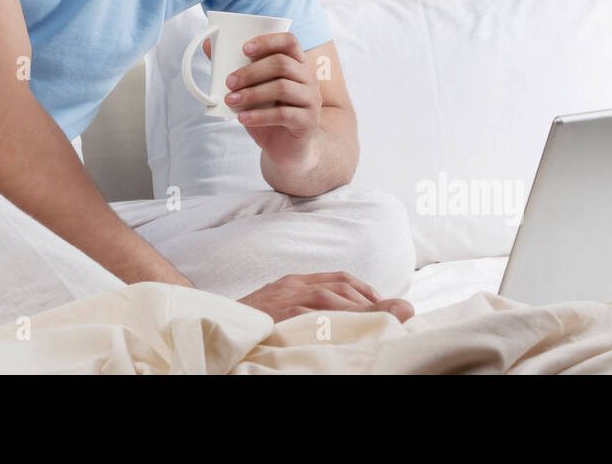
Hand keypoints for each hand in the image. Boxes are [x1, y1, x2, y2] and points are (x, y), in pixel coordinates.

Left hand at [203, 31, 321, 169]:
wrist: (286, 148)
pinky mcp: (309, 121)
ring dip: (252, 93)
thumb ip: (235, 69)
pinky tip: (243, 118)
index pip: (289, 41)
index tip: (244, 49)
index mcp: (297, 64)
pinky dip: (259, 116)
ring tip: (231, 101)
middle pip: (282, 64)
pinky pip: (283, 114)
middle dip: (251, 72)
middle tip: (229, 82)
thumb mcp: (251, 90)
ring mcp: (312, 99)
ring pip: (282, 88)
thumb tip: (208, 47)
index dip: (268, 41)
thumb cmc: (268, 113)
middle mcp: (308, 78)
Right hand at [235, 271, 415, 323]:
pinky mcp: (279, 315)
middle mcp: (292, 286)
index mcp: (294, 283)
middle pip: (341, 287)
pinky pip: (313, 317)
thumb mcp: (284, 311)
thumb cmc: (252, 324)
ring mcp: (285, 299)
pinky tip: (353, 333)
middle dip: (372, 301)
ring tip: (388, 323)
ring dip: (363, 310)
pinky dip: (336, 321)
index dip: (367, 290)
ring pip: (331, 299)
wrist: (213, 323)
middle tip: (398, 316)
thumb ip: (312, 309)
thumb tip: (350, 317)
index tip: (388, 304)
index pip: (339, 279)